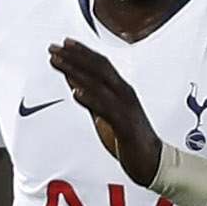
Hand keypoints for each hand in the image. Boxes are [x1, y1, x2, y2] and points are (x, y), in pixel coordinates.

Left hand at [48, 39, 159, 184]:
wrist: (152, 162)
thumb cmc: (129, 137)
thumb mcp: (104, 113)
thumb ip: (90, 96)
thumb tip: (72, 80)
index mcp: (121, 90)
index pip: (101, 64)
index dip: (82, 52)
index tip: (63, 44)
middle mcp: (124, 94)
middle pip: (99, 68)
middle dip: (75, 56)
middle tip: (55, 48)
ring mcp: (126, 108)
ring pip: (100, 84)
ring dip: (77, 72)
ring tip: (60, 63)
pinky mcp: (125, 125)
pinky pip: (107, 109)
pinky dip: (91, 99)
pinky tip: (76, 93)